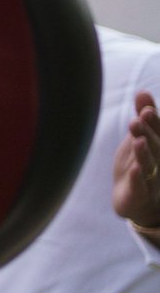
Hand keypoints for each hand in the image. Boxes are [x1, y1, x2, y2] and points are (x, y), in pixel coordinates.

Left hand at [116, 89, 159, 231]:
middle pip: (155, 147)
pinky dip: (138, 178)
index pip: (158, 133)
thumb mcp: (141, 139)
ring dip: (144, 153)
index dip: (154, 122)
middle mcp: (159, 162)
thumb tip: (143, 92)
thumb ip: (144, 118)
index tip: (146, 109)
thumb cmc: (140, 165)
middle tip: (137, 120)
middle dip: (148, 133)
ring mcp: (152, 180)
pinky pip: (141, 187)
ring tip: (137, 141)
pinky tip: (135, 170)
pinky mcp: (140, 195)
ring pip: (150, 166)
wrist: (137, 201)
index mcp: (159, 148)